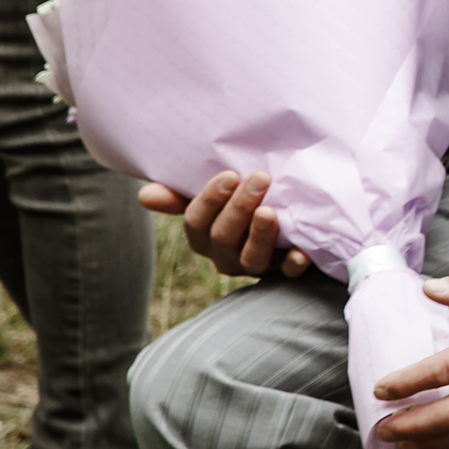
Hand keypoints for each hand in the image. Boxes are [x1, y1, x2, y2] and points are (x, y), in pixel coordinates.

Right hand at [139, 172, 310, 278]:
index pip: (197, 223)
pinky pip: (288, 274)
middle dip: (240, 207)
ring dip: (260, 235)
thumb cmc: (244, 202)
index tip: (229, 175)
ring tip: (270, 212)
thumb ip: (183, 195)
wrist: (295, 216)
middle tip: (261, 178)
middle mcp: (226, 255)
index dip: (210, 201)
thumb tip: (146, 195)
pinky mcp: (286, 271)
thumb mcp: (217, 196)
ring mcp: (256, 266)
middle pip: (223, 237)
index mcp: (204, 236)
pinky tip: (302, 252)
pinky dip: (294, 264)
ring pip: (251, 258)